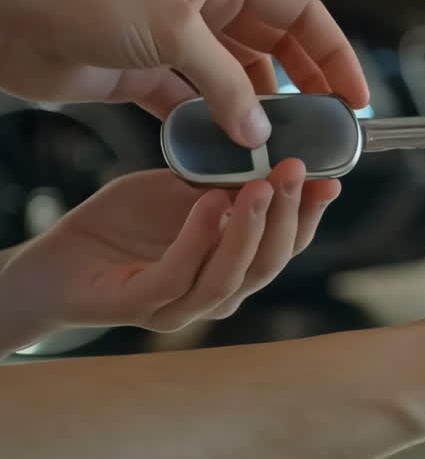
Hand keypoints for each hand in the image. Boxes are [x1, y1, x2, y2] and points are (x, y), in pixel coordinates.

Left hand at [0, 0, 368, 145]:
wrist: (7, 13)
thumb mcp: (175, 32)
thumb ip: (226, 85)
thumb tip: (259, 133)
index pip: (300, 15)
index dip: (334, 55)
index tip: (354, 98)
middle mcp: (206, 10)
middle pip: (276, 53)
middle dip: (305, 91)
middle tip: (324, 132)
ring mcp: (176, 45)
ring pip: (237, 86)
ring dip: (257, 118)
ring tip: (277, 152)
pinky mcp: (146, 78)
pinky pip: (195, 110)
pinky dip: (212, 132)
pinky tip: (227, 155)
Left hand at [0, 161, 339, 350]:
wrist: (58, 259)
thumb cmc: (123, 226)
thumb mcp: (182, 191)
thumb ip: (223, 182)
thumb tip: (268, 152)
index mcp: (235, 266)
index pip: (287, 246)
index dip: (312, 216)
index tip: (331, 181)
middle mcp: (218, 294)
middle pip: (270, 263)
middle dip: (291, 216)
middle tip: (296, 171)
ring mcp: (182, 306)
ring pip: (234, 276)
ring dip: (254, 229)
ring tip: (262, 185)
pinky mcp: (143, 306)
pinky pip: (181, 275)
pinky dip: (201, 237)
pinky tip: (210, 202)